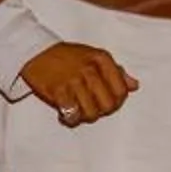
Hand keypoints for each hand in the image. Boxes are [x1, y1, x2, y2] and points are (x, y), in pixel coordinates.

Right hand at [20, 42, 138, 128]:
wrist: (36, 52)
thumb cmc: (68, 57)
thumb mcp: (94, 57)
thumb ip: (116, 71)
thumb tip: (134, 86)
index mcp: (101, 59)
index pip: (121, 91)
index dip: (117, 102)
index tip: (106, 101)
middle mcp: (90, 69)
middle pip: (108, 105)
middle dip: (101, 111)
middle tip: (91, 107)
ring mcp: (73, 80)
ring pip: (91, 113)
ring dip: (84, 116)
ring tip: (77, 109)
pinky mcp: (58, 91)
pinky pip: (72, 115)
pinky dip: (70, 119)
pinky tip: (65, 113)